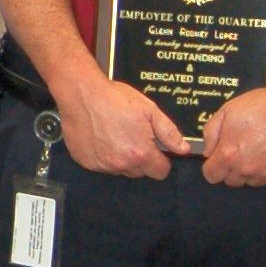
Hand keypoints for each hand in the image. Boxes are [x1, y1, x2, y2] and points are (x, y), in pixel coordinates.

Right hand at [50, 65, 185, 178]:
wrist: (82, 94)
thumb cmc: (115, 99)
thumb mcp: (150, 111)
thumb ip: (169, 133)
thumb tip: (183, 149)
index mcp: (140, 153)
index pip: (160, 172)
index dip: (161, 161)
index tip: (156, 149)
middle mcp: (121, 164)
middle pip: (140, 172)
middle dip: (141, 158)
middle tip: (133, 136)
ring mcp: (101, 165)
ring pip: (120, 169)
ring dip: (121, 158)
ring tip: (115, 134)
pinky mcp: (86, 162)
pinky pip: (101, 165)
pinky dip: (103, 155)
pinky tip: (101, 136)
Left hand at [200, 78, 265, 186]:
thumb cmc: (261, 105)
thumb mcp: (227, 111)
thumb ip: (210, 134)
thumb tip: (208, 152)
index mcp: (230, 155)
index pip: (211, 176)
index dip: (213, 166)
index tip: (219, 157)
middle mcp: (248, 169)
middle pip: (232, 181)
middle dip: (231, 169)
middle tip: (241, 149)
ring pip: (252, 181)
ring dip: (251, 171)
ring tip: (258, 149)